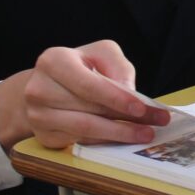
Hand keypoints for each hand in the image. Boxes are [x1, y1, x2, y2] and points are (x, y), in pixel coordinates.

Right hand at [0, 40, 168, 150]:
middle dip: (127, 118)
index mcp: (54, 61)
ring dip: (119, 134)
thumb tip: (130, 94)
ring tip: (145, 133)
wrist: (44, 86)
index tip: (142, 108)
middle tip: (156, 122)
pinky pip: (80, 141)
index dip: (117, 99)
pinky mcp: (44, 136)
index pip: (89, 85)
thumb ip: (118, 67)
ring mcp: (38, 116)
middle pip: (90, 110)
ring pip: (85, 130)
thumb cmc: (78, 66)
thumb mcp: (100, 53)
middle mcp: (39, 89)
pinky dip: (105, 141)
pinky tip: (124, 138)